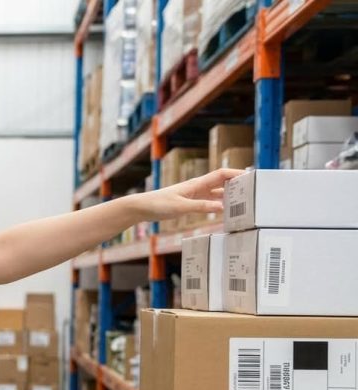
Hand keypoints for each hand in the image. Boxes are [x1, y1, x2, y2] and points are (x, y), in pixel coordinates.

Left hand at [128, 168, 244, 220]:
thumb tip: (222, 207)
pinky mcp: (189, 202)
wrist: (142, 208)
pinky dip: (218, 204)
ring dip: (228, 194)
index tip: (251, 176)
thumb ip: (201, 207)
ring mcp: (193, 195)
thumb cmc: (158, 204)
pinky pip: (208, 201)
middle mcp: (197, 187)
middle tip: (253, 190)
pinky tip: (224, 210)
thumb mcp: (181, 207)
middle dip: (237, 183)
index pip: (221, 175)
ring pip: (216, 192)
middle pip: (221, 182)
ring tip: (244, 200)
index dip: (236, 173)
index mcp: (196, 184)